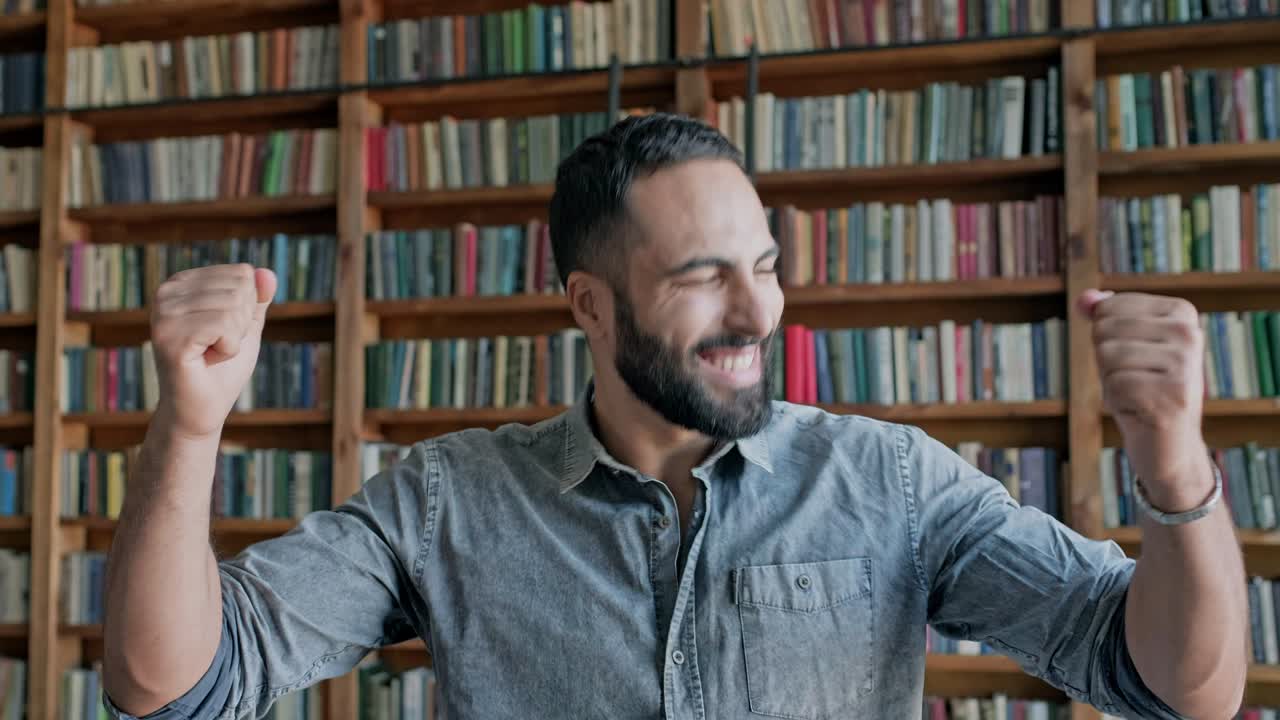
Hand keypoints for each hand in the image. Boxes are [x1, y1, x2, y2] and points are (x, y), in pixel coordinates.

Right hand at [149, 264, 275, 439]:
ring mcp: (164, 313)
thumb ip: (256, 298)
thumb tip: (269, 272)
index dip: (246, 309)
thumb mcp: (245, 326)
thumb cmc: (221, 369)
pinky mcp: (170, 336)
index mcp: (182, 283)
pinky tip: (208, 361)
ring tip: (210, 354)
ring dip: (234, 339)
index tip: (222, 332)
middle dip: (241, 324)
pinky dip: (229, 349)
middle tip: (216, 346)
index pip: (242, 274)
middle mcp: (166, 292)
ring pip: (234, 307)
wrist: (200, 410)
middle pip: (240, 289)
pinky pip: (226, 326)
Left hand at [1078, 289, 1213, 510]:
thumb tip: (1083, 298)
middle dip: (1106, 362)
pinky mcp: (1173, 395)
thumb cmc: (1141, 390)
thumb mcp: (1119, 346)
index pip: (1107, 308)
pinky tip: (1141, 411)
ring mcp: (1185, 364)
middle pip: (1104, 330)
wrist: (1168, 445)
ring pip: (1107, 356)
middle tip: (1134, 380)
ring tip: (1137, 395)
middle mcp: (1189, 333)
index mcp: (1181, 312)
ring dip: (1110, 382)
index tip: (1133, 359)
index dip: (1104, 338)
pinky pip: (1114, 385)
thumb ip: (1101, 317)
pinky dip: (1117, 402)